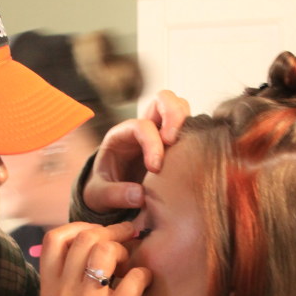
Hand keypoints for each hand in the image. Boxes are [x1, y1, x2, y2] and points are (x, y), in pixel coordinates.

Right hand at [39, 221, 151, 295]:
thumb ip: (69, 275)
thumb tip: (93, 236)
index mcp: (48, 289)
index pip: (53, 238)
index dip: (80, 227)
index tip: (99, 234)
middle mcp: (63, 294)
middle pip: (84, 238)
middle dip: (110, 234)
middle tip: (125, 242)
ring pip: (106, 250)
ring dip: (125, 252)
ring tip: (129, 267)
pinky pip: (135, 275)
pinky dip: (145, 275)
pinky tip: (144, 284)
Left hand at [83, 89, 189, 212]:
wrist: (111, 194)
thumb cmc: (103, 190)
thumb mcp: (99, 195)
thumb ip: (114, 195)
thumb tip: (140, 195)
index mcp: (122, 135)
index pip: (141, 126)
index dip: (151, 143)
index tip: (155, 168)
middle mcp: (143, 127)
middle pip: (163, 99)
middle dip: (174, 114)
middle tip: (174, 142)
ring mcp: (161, 132)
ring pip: (181, 107)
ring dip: (187, 121)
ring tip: (188, 147)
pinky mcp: (175, 143)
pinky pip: (190, 128)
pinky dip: (196, 134)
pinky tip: (195, 154)